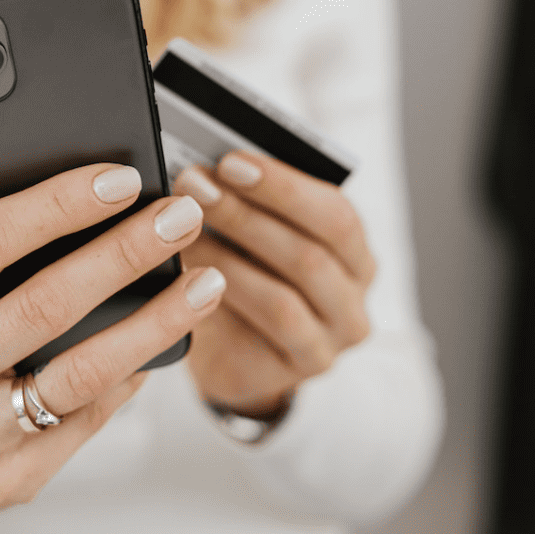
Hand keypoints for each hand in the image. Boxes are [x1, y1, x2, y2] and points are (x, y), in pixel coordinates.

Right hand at [0, 164, 223, 533]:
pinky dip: (134, 374)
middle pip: (45, 305)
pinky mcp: (13, 478)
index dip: (56, 205)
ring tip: (206, 282)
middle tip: (180, 217)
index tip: (118, 180)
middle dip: (124, 253)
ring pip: (83, 372)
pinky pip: (90, 418)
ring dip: (155, 322)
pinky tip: (167, 337)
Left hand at [174, 151, 375, 417]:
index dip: (282, 186)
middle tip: (194, 185)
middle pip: (310, 254)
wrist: (234, 353)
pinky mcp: (295, 372)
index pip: (334, 213)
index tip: (229, 161)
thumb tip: (206, 164)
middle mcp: (353, 299)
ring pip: (283, 298)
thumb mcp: (251, 234)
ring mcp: (329, 342)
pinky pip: (259, 338)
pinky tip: (186, 279)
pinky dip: (222, 301)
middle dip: (245, 214)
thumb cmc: (245, 273)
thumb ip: (246, 200)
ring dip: (227, 258)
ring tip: (180, 229)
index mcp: (354, 252)